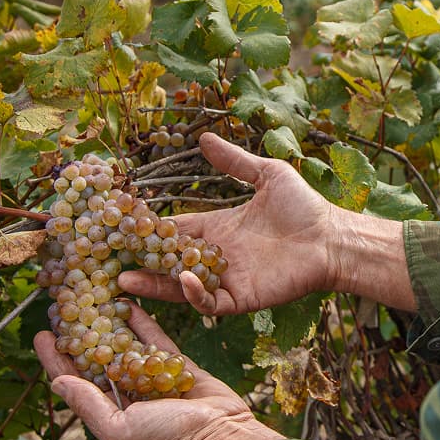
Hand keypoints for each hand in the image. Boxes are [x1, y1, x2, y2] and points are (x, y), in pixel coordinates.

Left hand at [34, 303, 282, 439]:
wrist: (220, 433)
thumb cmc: (167, 439)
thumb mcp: (119, 429)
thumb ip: (89, 404)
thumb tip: (58, 382)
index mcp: (110, 413)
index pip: (75, 381)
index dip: (57, 360)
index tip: (42, 334)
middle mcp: (127, 393)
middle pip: (97, 359)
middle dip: (81, 336)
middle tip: (67, 308)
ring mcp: (151, 376)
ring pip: (125, 345)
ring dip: (110, 324)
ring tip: (95, 299)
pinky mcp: (175, 363)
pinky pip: (154, 338)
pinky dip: (142, 321)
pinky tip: (129, 303)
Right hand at [120, 132, 341, 313]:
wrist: (331, 236)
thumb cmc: (303, 205)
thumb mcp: (265, 174)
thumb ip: (233, 161)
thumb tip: (204, 137)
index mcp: (219, 228)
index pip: (177, 230)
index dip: (151, 229)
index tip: (121, 224)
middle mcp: (218, 255)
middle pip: (171, 261)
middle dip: (142, 260)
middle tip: (108, 259)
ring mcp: (228, 278)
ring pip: (182, 286)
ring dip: (155, 284)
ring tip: (125, 279)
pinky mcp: (243, 297)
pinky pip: (211, 301)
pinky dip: (195, 294)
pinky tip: (184, 278)